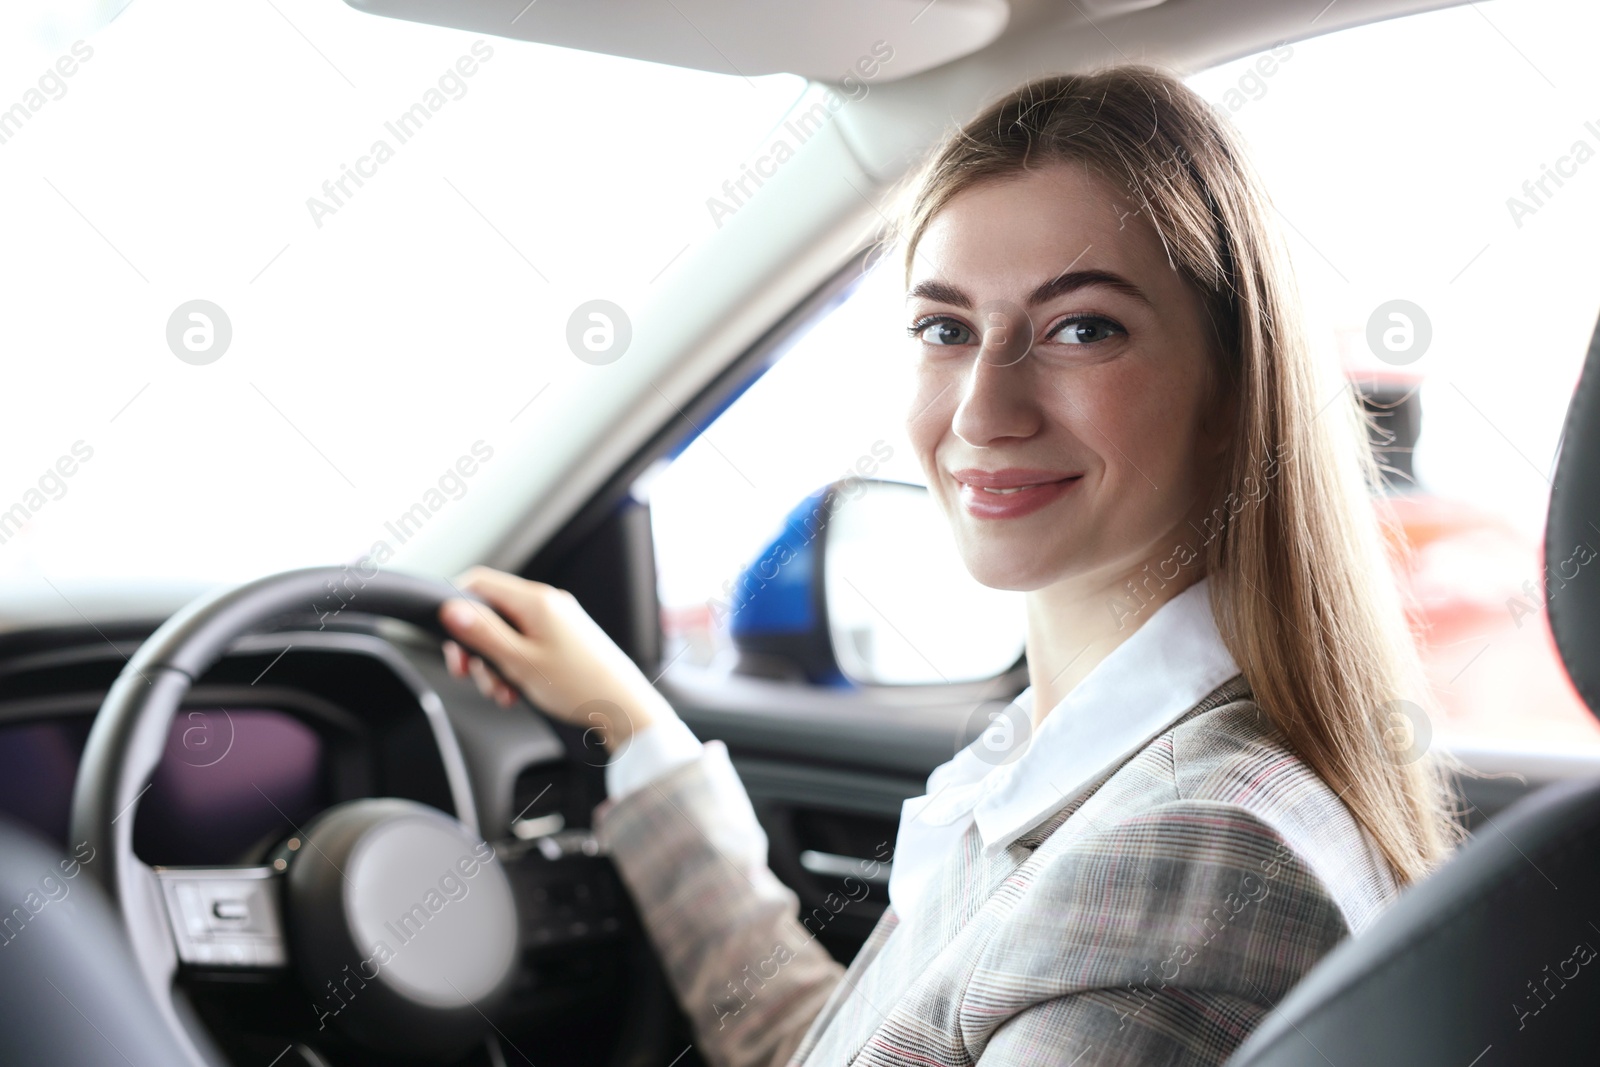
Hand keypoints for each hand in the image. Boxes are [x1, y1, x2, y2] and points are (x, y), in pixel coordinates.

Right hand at [438, 566, 672, 754]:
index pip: (480, 583)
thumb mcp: (520, 662)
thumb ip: (484, 634)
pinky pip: (525, 645)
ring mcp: (557, 622)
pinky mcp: (563, 640)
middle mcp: (547, 604)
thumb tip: (451, 609)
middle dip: (475, 647)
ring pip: (506, 635)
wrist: (625, 708)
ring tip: (503, 692)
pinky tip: (517, 691)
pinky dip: (514, 667)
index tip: (450, 641)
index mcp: (536, 601)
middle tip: (469, 675)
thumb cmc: (580, 686)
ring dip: (494, 665)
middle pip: (490, 613)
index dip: (457, 607)